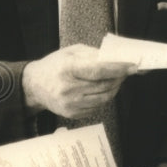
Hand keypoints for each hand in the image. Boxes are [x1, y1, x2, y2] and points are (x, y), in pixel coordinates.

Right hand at [22, 44, 136, 118]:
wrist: (34, 86)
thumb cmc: (54, 65)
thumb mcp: (71, 52)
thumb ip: (93, 54)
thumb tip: (117, 58)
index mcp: (68, 69)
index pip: (98, 70)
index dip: (118, 69)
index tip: (133, 67)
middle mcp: (68, 88)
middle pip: (104, 85)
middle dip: (120, 78)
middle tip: (127, 71)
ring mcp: (70, 104)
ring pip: (104, 98)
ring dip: (115, 88)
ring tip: (116, 79)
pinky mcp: (72, 114)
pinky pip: (97, 106)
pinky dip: (105, 97)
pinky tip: (103, 89)